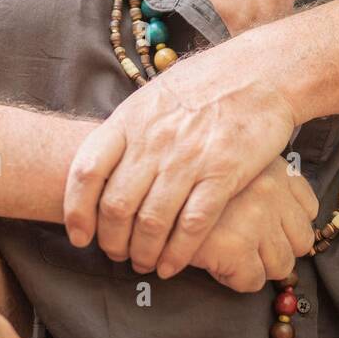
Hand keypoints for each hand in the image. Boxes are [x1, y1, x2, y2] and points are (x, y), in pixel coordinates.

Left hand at [63, 48, 301, 276]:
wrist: (262, 72)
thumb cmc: (208, 81)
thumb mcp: (156, 95)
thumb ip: (130, 129)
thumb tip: (106, 164)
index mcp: (131, 118)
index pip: (86, 171)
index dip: (76, 210)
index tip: (80, 235)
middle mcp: (154, 140)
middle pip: (116, 206)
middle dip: (112, 241)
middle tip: (117, 254)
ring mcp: (188, 158)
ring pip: (151, 223)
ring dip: (142, 253)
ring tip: (144, 263)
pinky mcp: (223, 173)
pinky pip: (192, 225)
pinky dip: (178, 253)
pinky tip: (173, 265)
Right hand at [188, 157, 318, 291]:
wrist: (142, 175)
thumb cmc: (187, 168)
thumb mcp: (231, 156)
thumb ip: (254, 175)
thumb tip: (280, 211)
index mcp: (274, 168)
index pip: (308, 207)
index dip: (287, 222)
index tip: (266, 228)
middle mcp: (272, 190)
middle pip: (302, 239)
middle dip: (276, 249)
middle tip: (245, 246)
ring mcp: (257, 217)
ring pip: (282, 264)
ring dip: (256, 266)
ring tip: (228, 254)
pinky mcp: (236, 244)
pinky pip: (252, 280)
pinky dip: (233, 279)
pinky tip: (213, 261)